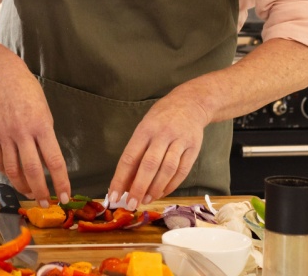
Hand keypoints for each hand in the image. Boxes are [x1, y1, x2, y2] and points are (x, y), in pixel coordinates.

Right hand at [0, 65, 71, 205]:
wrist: (2, 78)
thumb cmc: (29, 93)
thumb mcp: (45, 113)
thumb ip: (46, 138)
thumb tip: (49, 164)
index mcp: (41, 126)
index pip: (54, 161)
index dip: (61, 182)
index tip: (65, 196)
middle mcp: (22, 132)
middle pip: (33, 171)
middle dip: (41, 191)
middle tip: (46, 203)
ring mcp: (4, 135)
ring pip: (13, 171)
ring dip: (23, 187)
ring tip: (30, 194)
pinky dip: (7, 173)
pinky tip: (14, 176)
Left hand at [108, 86, 211, 207]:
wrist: (190, 103)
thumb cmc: (161, 119)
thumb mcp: (144, 129)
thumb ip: (136, 154)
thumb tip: (124, 183)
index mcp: (145, 130)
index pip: (130, 157)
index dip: (120, 178)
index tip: (114, 195)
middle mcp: (162, 135)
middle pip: (149, 165)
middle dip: (138, 187)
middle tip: (130, 204)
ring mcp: (179, 141)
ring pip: (167, 170)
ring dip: (155, 189)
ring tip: (145, 200)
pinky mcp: (193, 149)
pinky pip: (182, 171)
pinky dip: (171, 185)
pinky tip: (161, 193)